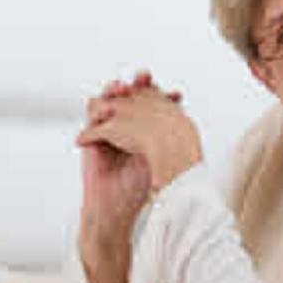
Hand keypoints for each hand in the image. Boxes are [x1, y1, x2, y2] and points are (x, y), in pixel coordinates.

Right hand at [80, 71, 181, 222]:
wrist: (117, 206)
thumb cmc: (141, 186)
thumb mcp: (159, 160)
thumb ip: (170, 141)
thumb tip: (191, 126)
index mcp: (145, 129)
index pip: (153, 103)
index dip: (162, 95)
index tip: (177, 95)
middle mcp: (126, 125)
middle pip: (131, 95)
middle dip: (138, 84)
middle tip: (146, 76)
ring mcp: (108, 128)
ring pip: (109, 98)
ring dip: (114, 89)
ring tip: (123, 86)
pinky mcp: (91, 135)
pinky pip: (92, 112)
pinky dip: (99, 106)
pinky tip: (109, 106)